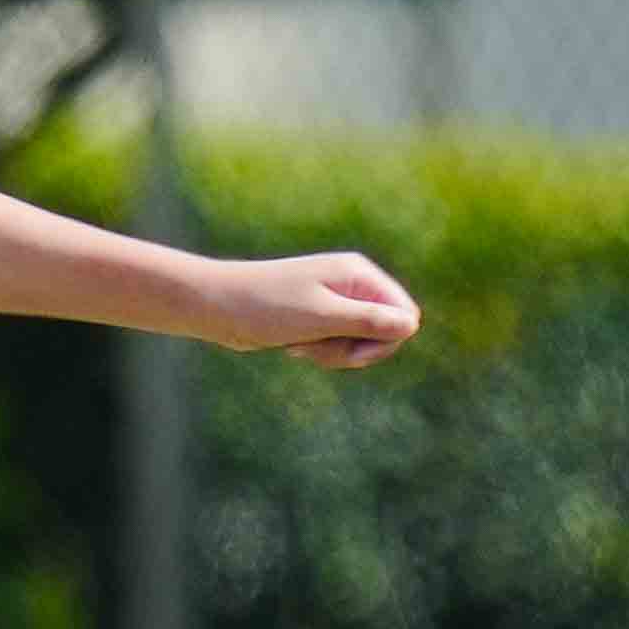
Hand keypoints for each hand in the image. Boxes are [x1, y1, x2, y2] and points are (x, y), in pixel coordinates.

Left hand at [198, 251, 418, 368]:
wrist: (216, 305)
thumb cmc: (265, 306)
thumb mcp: (321, 317)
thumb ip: (369, 321)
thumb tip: (412, 325)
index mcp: (359, 274)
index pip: (405, 315)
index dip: (386, 341)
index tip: (354, 352)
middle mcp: (353, 284)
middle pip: (385, 332)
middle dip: (357, 351)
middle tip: (321, 351)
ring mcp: (337, 301)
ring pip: (361, 343)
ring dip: (335, 355)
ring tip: (301, 346)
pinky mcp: (319, 318)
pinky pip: (339, 345)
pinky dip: (321, 353)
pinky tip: (294, 346)